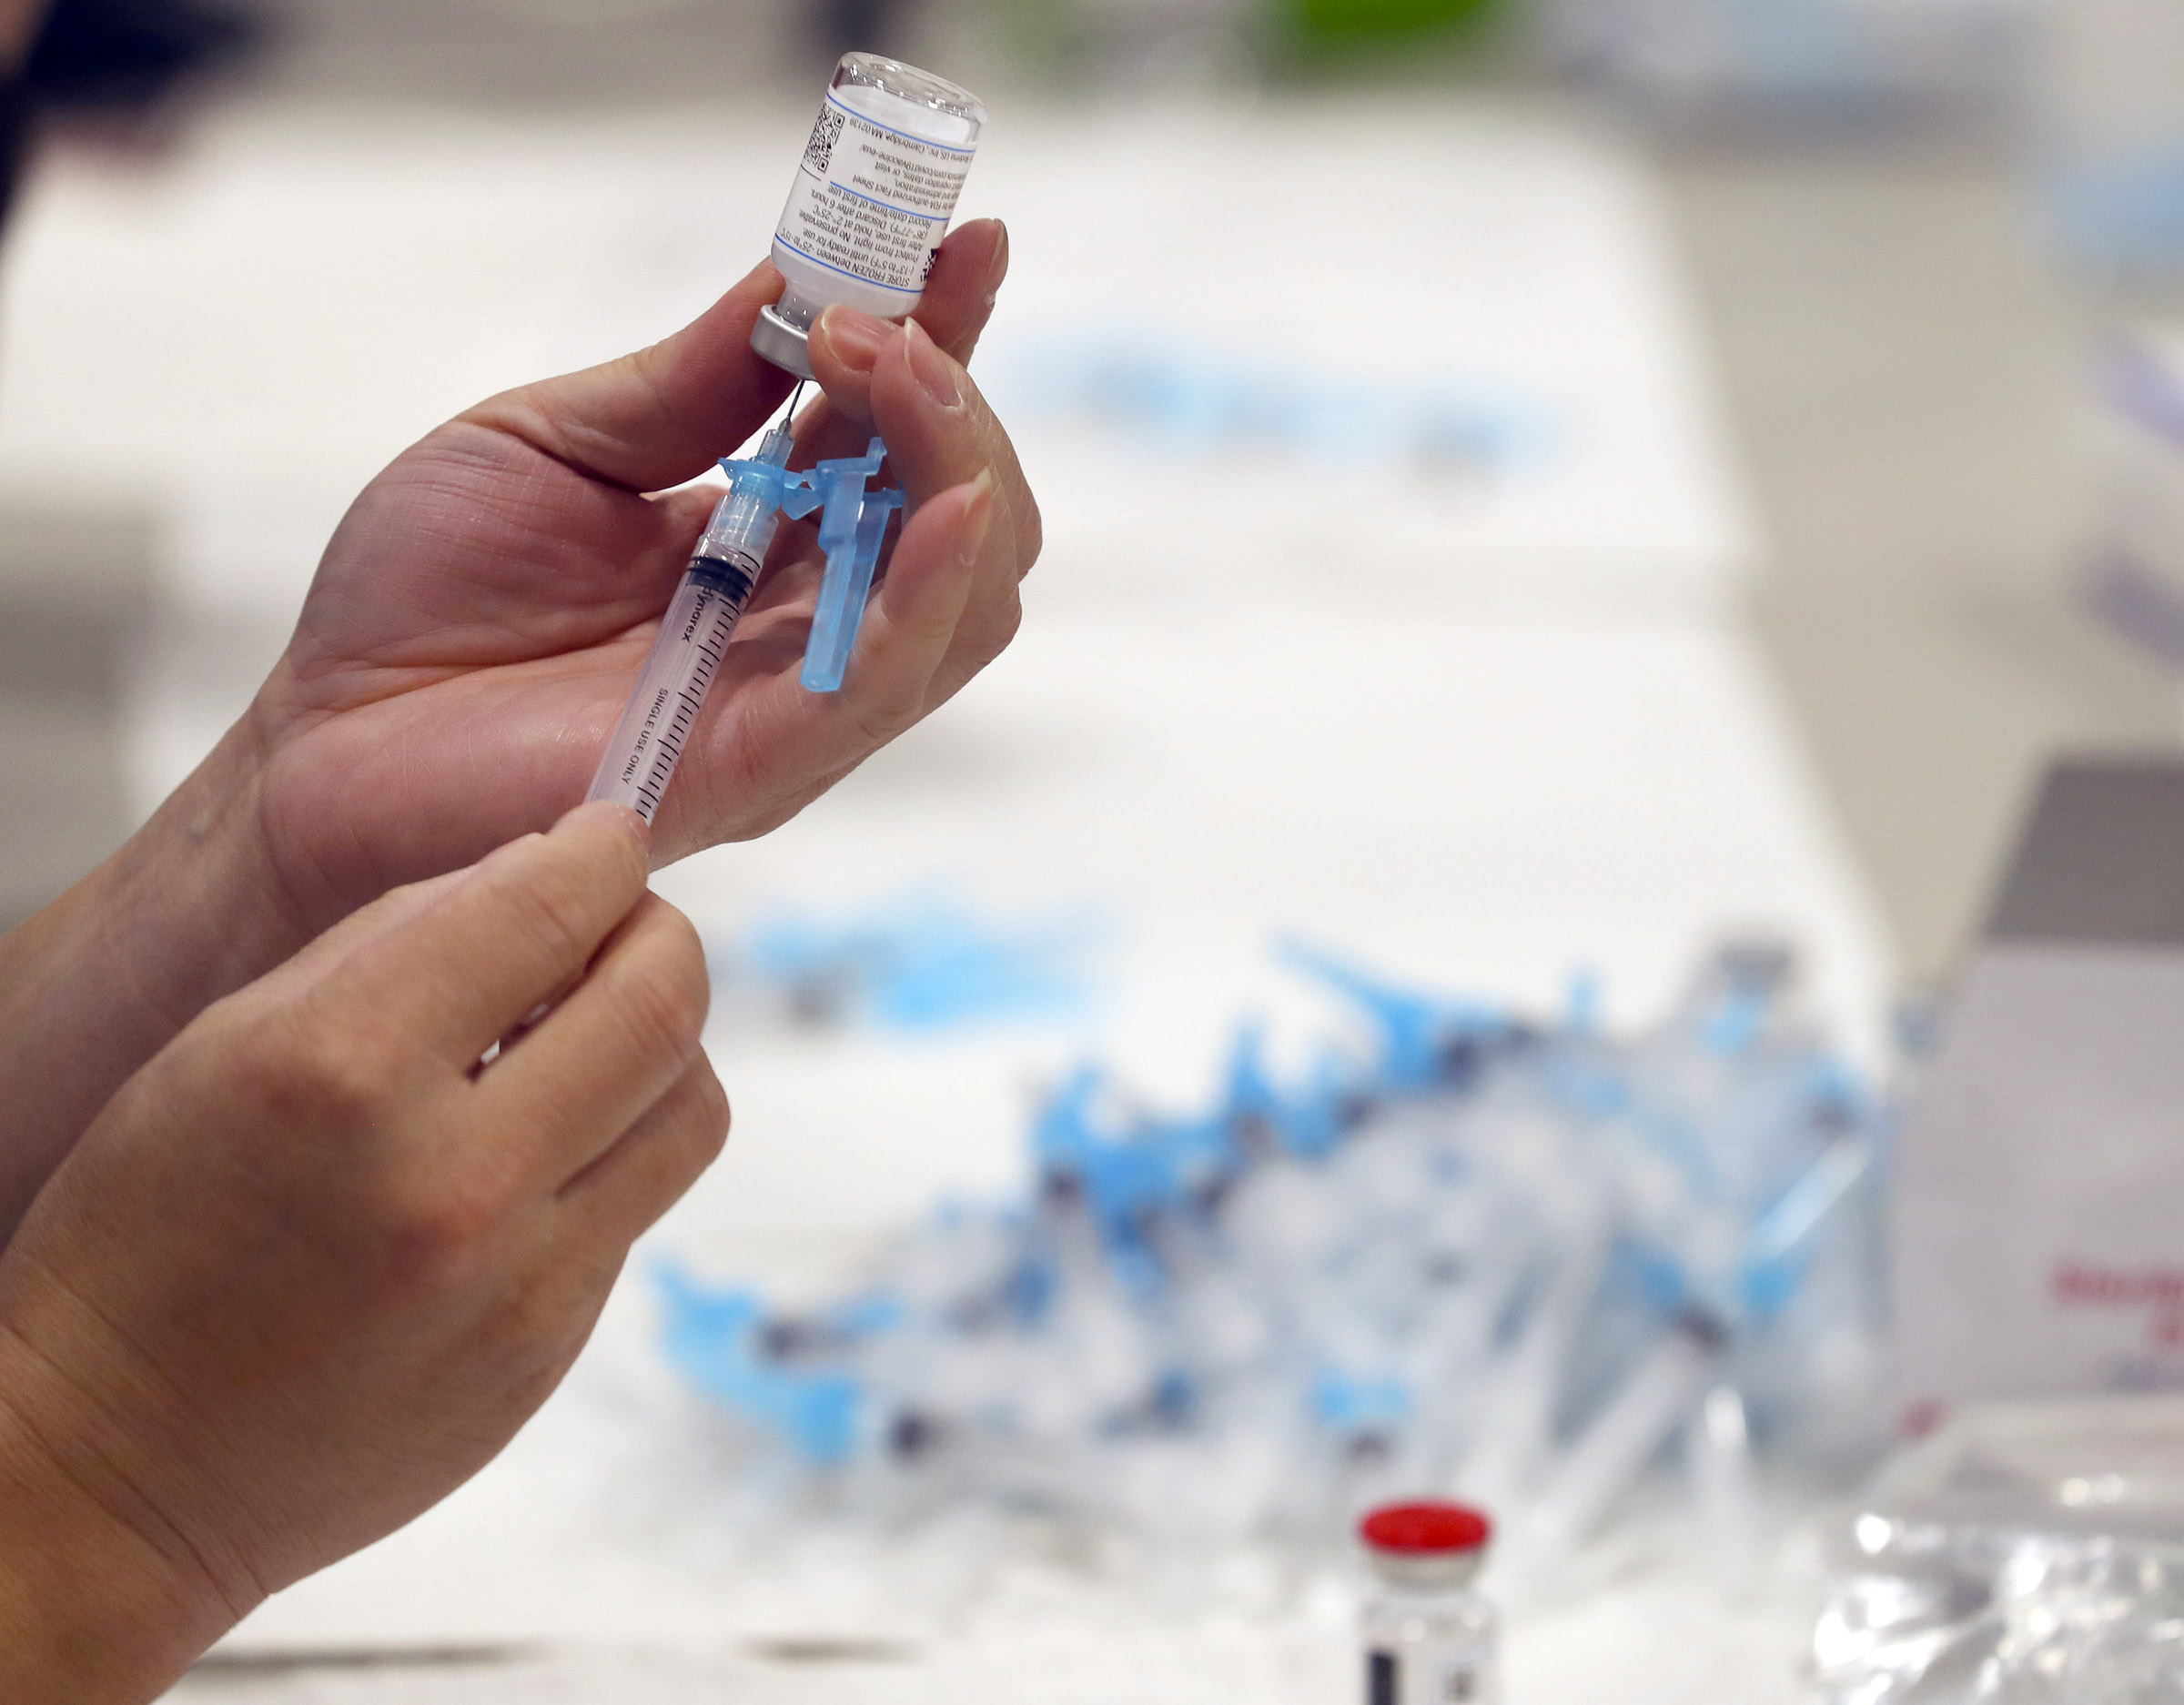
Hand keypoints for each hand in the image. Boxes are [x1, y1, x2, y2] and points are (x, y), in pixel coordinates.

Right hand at [0, 804, 723, 1700]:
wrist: (117, 1473)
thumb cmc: (144, 1244)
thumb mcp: (227, 1046)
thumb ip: (393, 946)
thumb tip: (541, 876)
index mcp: (342, 1069)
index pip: (547, 908)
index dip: (603, 852)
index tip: (612, 836)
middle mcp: (450, 1175)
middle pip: (663, 1001)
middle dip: (661, 936)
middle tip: (628, 926)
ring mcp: (518, 1277)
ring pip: (692, 1105)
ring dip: (664, 1046)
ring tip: (593, 1039)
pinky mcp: (552, 1348)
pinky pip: (642, 1203)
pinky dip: (618, 1148)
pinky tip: (543, 1147)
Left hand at [249, 218, 1037, 931]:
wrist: (321, 743)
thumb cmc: (423, 604)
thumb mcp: (552, 444)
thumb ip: (684, 384)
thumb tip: (796, 277)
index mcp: (770, 545)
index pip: (901, 440)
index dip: (951, 340)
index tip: (970, 241)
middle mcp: (806, 627)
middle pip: (968, 522)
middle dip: (955, 402)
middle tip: (880, 319)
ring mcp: (793, 705)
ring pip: (961, 604)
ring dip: (954, 469)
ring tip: (893, 371)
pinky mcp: (749, 771)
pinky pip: (876, 690)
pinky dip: (927, 597)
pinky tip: (946, 510)